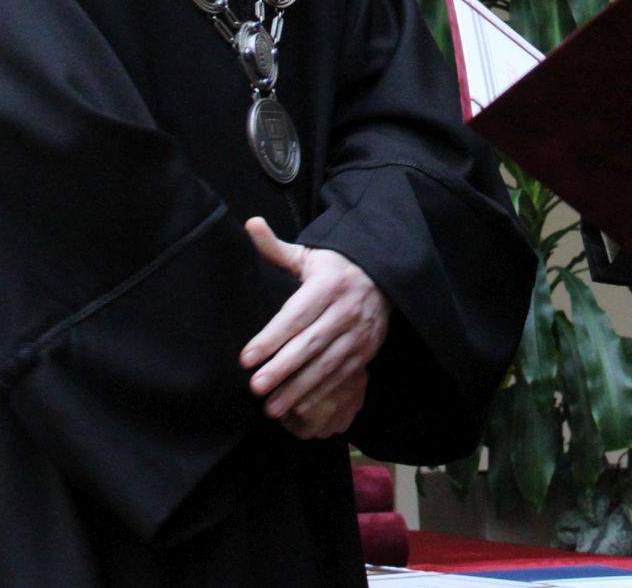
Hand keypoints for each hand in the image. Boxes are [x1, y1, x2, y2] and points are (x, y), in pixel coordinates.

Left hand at [241, 217, 389, 438]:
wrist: (384, 275)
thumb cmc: (335, 267)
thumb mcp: (309, 255)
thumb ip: (276, 247)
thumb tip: (251, 224)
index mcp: (327, 284)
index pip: (295, 315)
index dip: (271, 338)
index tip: (246, 357)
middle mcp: (345, 309)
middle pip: (310, 343)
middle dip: (282, 368)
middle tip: (255, 387)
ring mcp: (359, 332)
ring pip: (326, 365)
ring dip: (299, 389)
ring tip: (272, 407)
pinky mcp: (367, 350)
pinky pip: (341, 376)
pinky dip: (320, 393)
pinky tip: (298, 408)